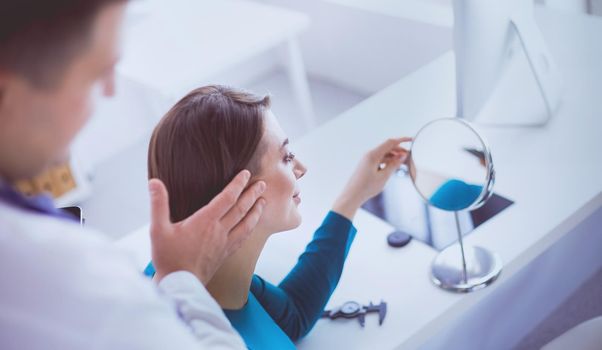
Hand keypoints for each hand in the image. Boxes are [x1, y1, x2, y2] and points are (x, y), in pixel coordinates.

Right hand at [148, 170, 265, 284]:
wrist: (179, 285)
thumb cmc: (168, 258)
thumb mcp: (157, 229)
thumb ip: (158, 204)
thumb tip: (154, 182)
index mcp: (205, 221)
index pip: (227, 198)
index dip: (237, 184)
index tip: (246, 174)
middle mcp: (219, 231)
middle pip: (241, 209)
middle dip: (252, 194)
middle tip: (262, 184)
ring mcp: (224, 244)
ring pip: (246, 224)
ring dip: (256, 211)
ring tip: (263, 202)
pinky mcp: (225, 254)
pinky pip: (243, 238)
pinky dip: (250, 228)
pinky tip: (252, 226)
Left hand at [332, 137, 411, 219]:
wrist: (352, 196)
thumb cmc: (366, 187)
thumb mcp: (383, 176)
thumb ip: (394, 165)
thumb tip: (402, 156)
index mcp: (372, 155)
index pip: (390, 142)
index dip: (401, 140)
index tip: (411, 140)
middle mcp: (369, 155)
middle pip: (387, 148)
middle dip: (399, 150)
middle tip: (410, 156)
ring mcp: (367, 160)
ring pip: (384, 154)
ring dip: (394, 156)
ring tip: (403, 162)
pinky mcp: (366, 165)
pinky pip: (380, 159)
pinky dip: (388, 161)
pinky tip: (394, 166)